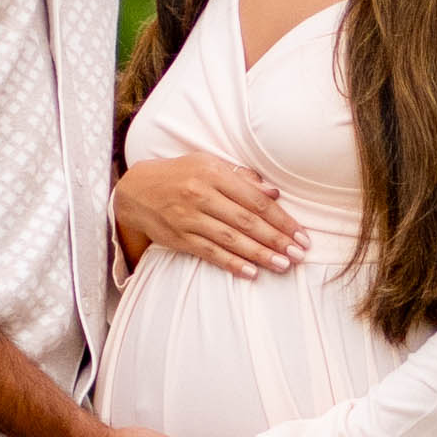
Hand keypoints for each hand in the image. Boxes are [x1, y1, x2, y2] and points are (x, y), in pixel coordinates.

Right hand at [114, 150, 302, 278]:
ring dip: (260, 254)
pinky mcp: (179, 238)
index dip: (280, 219)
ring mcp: (189, 219)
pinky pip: (210, 253)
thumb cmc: (180, 175)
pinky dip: (232, 263)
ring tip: (283, 265)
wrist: (136, 191)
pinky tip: (251, 272)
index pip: (255, 200)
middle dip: (276, 239)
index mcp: (213, 173)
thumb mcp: (208, 164)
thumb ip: (241, 178)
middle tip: (299, 254)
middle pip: (246, 221)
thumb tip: (273, 193)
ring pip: (231, 240)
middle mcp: (201, 195)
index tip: (300, 234)